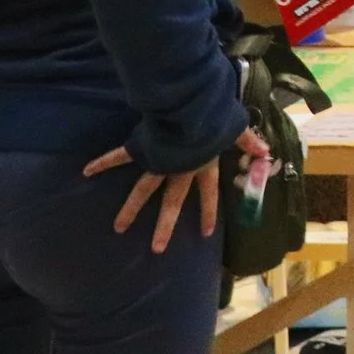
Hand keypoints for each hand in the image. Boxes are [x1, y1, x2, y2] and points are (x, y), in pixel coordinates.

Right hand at [83, 126, 270, 252]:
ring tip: (118, 227)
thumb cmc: (214, 116)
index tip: (204, 233)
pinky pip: (121, 156)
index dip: (208, 212)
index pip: (208, 194)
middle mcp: (179, 169)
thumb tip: (266, 152)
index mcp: (202, 165)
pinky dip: (104, 162)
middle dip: (165, 226)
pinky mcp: (143, 148)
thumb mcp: (235, 128)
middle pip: (172, 202)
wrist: (191, 105)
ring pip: (143, 190)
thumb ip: (249, 141)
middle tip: (157, 249)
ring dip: (131, 209)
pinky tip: (86, 171)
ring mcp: (159, 161)